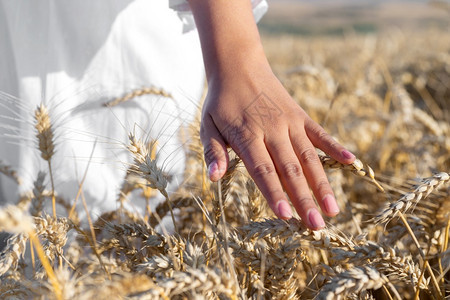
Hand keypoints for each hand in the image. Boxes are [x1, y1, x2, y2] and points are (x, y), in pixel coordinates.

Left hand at [188, 0, 354, 228]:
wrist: (238, 65)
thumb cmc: (220, 101)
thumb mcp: (207, 125)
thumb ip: (212, 152)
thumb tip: (214, 178)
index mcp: (247, 135)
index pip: (263, 170)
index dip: (275, 193)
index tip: (287, 216)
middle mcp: (272, 130)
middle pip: (290, 169)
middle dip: (304, 199)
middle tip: (316, 226)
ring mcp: (289, 122)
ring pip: (309, 157)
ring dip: (322, 184)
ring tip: (333, 209)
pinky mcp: (300, 115)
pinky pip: (320, 133)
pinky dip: (335, 147)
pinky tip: (351, 162)